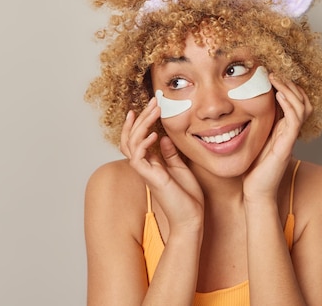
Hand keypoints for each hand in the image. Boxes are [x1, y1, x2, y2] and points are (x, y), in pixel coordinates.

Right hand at [120, 98, 203, 232]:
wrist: (191, 219)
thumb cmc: (188, 197)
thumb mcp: (180, 169)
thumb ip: (170, 154)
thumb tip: (164, 138)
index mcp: (151, 164)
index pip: (138, 139)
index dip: (140, 122)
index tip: (149, 106)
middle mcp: (145, 167)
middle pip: (130, 137)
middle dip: (140, 118)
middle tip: (152, 102)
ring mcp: (146, 172)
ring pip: (131, 143)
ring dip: (141, 124)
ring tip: (153, 111)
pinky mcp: (150, 178)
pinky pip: (138, 158)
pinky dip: (144, 143)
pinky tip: (155, 133)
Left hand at [243, 74, 312, 201]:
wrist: (255, 193)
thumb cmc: (251, 169)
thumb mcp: (251, 140)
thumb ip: (252, 125)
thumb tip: (235, 107)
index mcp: (282, 129)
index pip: (294, 101)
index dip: (287, 86)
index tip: (271, 74)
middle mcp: (289, 132)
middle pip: (303, 101)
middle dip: (291, 84)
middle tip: (275, 72)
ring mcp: (290, 138)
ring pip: (302, 107)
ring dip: (290, 89)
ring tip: (276, 77)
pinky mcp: (287, 145)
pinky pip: (295, 120)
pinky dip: (289, 104)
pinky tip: (278, 94)